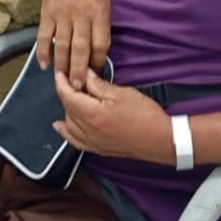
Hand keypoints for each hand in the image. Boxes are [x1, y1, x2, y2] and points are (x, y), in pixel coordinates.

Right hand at [38, 0, 110, 88]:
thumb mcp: (104, 3)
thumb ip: (101, 27)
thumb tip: (97, 55)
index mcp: (99, 12)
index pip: (100, 43)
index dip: (98, 61)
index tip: (96, 74)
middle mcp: (81, 14)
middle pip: (81, 47)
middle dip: (79, 69)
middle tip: (77, 87)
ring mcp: (62, 14)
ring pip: (62, 45)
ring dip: (62, 65)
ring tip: (63, 80)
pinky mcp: (47, 13)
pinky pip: (44, 36)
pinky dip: (43, 52)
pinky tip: (44, 65)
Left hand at [53, 69, 173, 163]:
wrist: (160, 140)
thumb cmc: (144, 115)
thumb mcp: (122, 93)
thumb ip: (99, 85)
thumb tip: (84, 74)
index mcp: (91, 114)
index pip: (67, 95)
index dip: (61, 82)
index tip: (60, 72)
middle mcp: (86, 130)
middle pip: (67, 108)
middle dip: (67, 92)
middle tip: (74, 79)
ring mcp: (91, 142)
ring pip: (69, 123)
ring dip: (67, 109)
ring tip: (72, 97)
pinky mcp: (98, 149)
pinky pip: (74, 140)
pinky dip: (66, 132)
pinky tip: (61, 126)